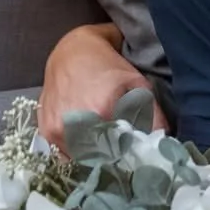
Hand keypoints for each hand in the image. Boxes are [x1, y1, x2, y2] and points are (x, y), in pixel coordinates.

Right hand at [39, 25, 164, 146]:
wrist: (71, 51)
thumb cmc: (107, 66)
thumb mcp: (136, 84)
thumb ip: (153, 114)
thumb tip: (162, 141)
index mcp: (101, 111)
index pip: (120, 151)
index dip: (127, 152)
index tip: (130, 148)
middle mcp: (75, 123)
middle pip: (100, 157)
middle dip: (110, 154)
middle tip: (116, 144)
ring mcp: (57, 128)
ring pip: (81, 157)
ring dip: (91, 153)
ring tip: (98, 137)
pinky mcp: (46, 130)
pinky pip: (64, 153)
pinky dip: (74, 149)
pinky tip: (82, 135)